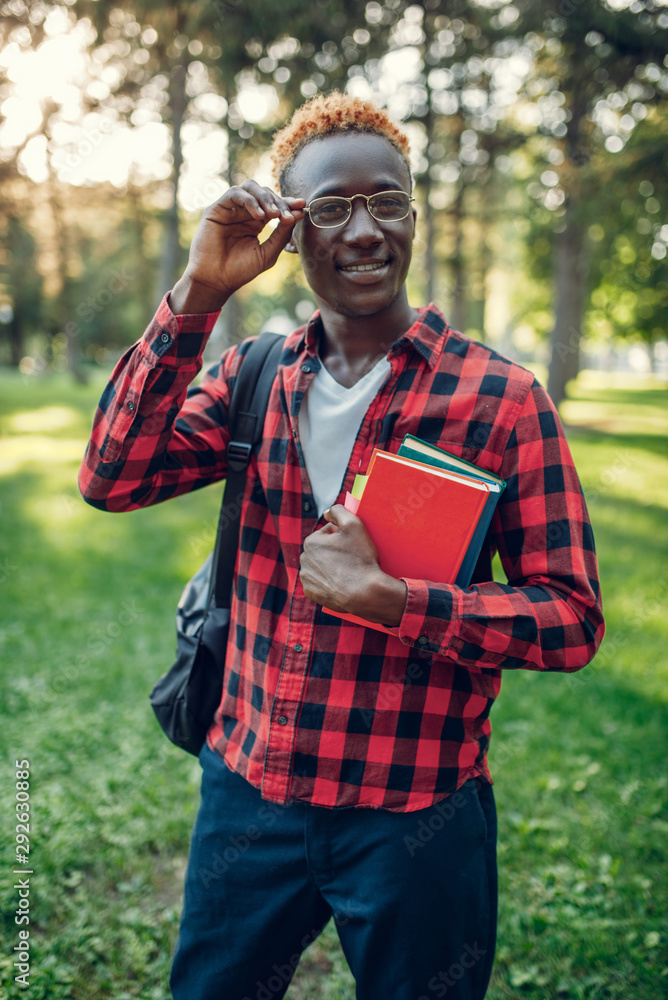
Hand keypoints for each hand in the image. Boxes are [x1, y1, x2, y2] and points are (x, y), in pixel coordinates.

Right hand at [170, 181, 305, 313]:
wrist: (216, 280)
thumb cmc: (240, 270)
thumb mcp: (268, 253)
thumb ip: (282, 234)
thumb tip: (298, 214)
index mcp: (256, 222)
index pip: (274, 205)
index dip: (288, 203)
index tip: (303, 205)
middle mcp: (243, 212)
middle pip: (265, 193)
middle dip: (279, 202)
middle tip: (288, 216)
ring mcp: (230, 209)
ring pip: (250, 188)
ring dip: (265, 198)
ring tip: (273, 215)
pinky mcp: (217, 208)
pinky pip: (235, 193)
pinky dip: (250, 201)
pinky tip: (259, 216)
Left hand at [300, 505, 406, 625]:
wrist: (364, 593)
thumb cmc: (360, 559)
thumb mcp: (354, 525)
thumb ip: (339, 511)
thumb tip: (327, 512)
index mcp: (311, 542)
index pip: (327, 533)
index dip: (342, 537)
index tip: (352, 545)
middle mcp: (303, 559)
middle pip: (322, 550)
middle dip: (334, 552)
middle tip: (351, 559)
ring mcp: (306, 578)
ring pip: (320, 567)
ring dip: (330, 567)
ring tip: (347, 572)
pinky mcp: (311, 594)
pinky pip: (319, 584)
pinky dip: (328, 582)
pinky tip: (341, 583)